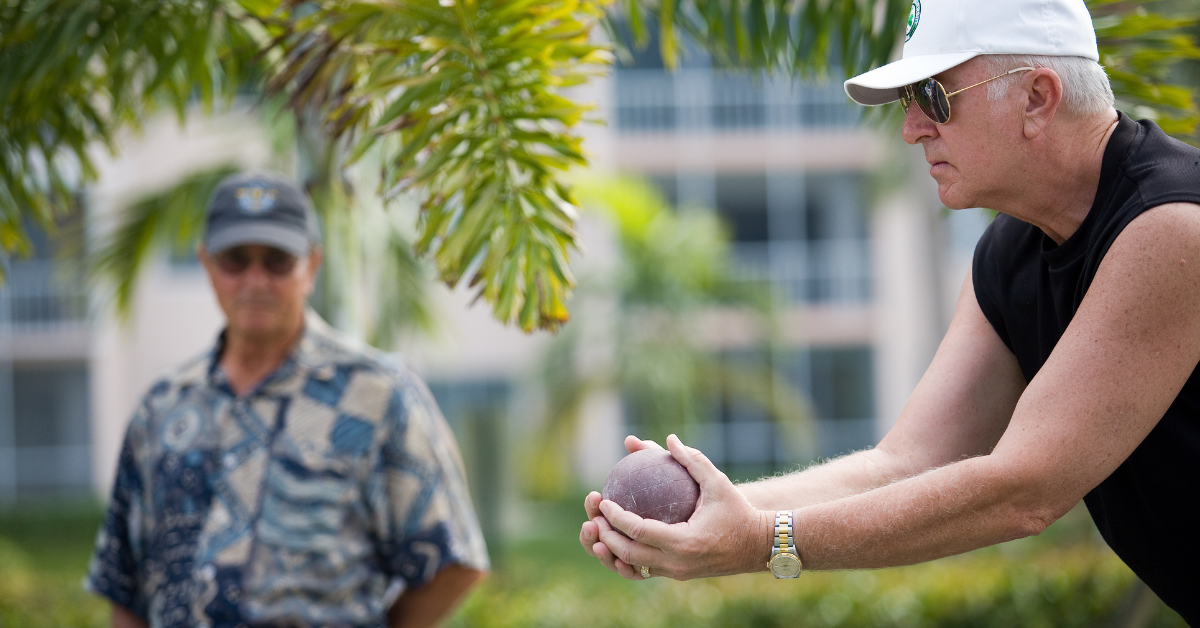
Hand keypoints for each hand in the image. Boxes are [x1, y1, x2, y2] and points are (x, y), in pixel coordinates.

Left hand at [586, 434, 772, 580]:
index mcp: (683, 542)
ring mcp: (675, 573)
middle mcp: (676, 563)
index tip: (603, 500)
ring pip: (632, 567)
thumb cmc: (738, 511)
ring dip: (612, 550)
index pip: (637, 530)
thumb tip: (669, 438)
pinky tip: (617, 539)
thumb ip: (692, 460)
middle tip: (594, 515)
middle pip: (628, 553)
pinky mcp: (676, 576)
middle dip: (605, 536)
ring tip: (599, 529)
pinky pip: (643, 570)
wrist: (757, 546)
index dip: (615, 517)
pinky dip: (627, 558)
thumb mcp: (718, 482)